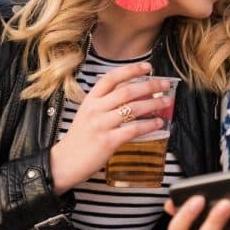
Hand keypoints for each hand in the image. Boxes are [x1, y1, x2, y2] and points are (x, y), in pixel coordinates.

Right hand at [50, 62, 172, 193]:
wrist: (63, 163)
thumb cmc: (80, 139)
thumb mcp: (88, 114)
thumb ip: (106, 103)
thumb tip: (134, 93)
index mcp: (90, 100)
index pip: (111, 78)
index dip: (130, 70)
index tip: (147, 67)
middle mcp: (95, 109)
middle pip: (127, 91)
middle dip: (150, 85)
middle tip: (165, 84)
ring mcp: (101, 125)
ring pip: (133, 108)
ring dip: (154, 104)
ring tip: (166, 102)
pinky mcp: (108, 141)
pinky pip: (134, 129)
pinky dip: (149, 125)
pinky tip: (158, 123)